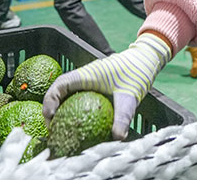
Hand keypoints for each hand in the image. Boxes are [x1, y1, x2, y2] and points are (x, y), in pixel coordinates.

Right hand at [42, 33, 171, 140]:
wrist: (146, 59)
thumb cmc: (137, 72)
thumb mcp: (130, 97)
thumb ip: (123, 117)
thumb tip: (117, 138)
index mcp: (86, 75)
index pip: (60, 85)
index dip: (50, 101)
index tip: (50, 119)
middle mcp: (84, 77)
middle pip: (59, 92)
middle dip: (52, 110)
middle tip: (54, 131)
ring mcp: (89, 81)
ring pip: (68, 95)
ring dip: (62, 110)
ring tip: (64, 131)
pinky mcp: (95, 86)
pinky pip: (79, 98)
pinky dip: (76, 110)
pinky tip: (82, 127)